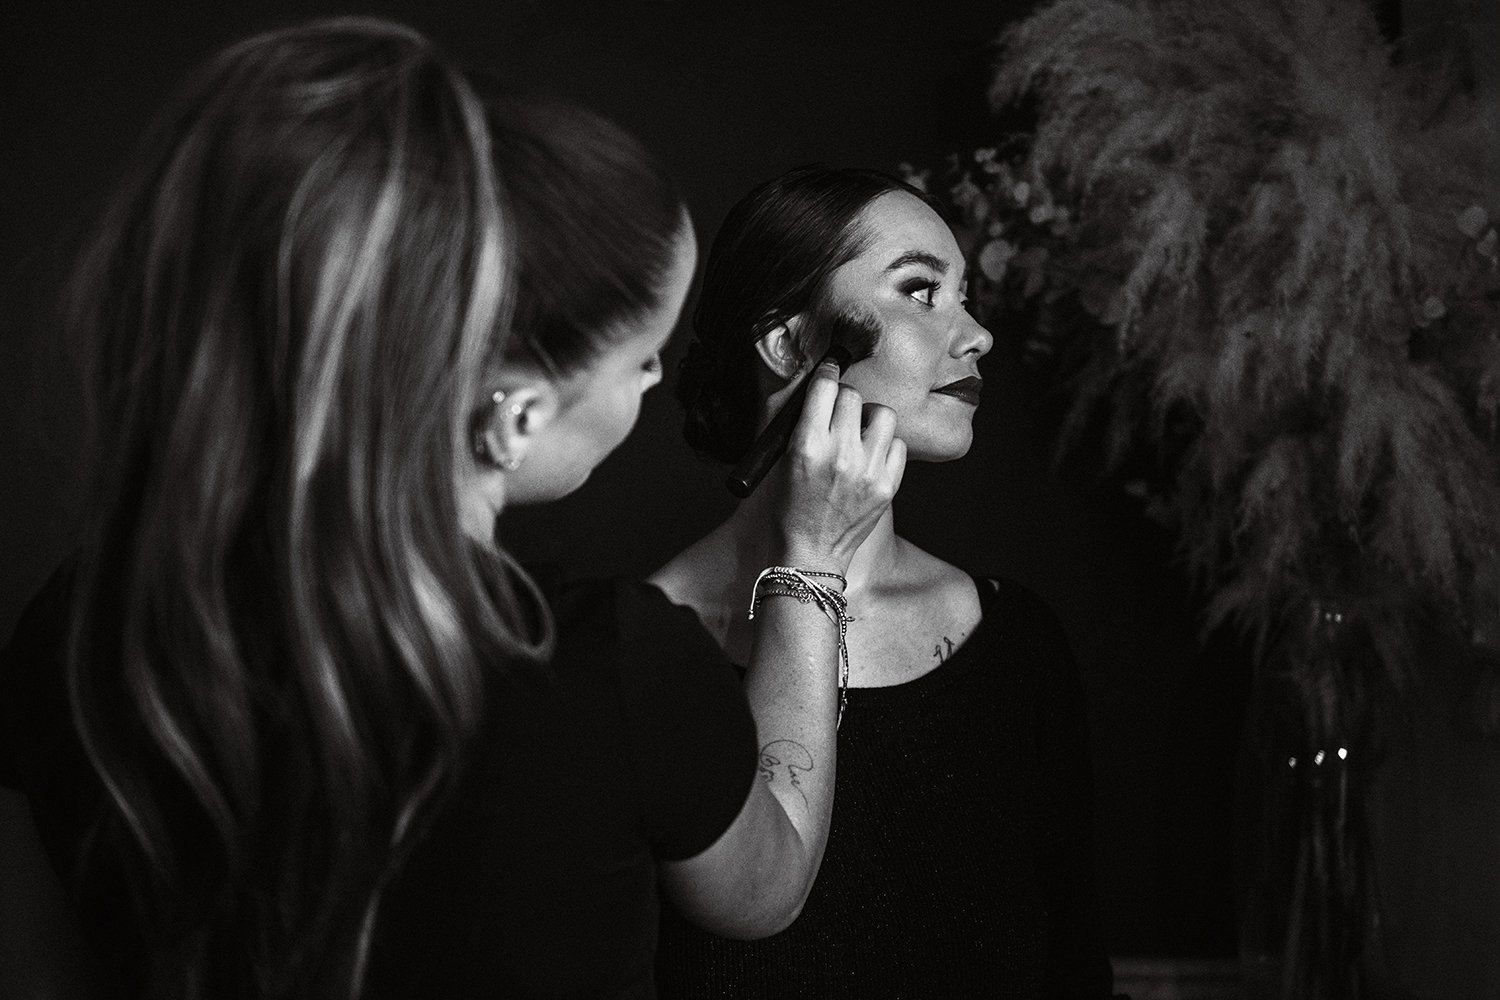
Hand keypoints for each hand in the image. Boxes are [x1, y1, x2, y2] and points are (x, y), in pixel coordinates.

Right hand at [774, 357, 904, 573]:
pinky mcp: (888, 486)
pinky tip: (871, 458)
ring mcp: (868, 470)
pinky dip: (886, 446)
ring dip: (870, 419)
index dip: (827, 374)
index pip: (825, 387)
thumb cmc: (791, 508)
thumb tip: (824, 390)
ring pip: (883, 414)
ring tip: (859, 435)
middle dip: (844, 399)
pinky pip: (899, 445)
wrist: (810, 553)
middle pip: (853, 395)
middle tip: (839, 413)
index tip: (829, 372)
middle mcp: (841, 454)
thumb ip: (803, 424)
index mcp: (807, 445)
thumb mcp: (783, 461)